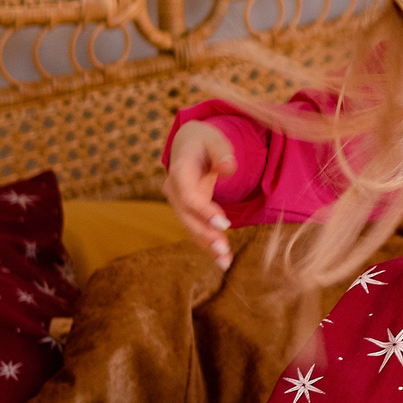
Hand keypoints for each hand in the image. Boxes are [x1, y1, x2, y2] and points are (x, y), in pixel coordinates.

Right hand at [164, 121, 238, 268]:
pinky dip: (207, 244)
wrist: (188, 144)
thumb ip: (223, 153)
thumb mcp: (216, 140)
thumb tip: (229, 168)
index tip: (224, 223)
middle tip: (224, 251)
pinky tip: (222, 260)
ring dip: (207, 245)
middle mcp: (173, 189)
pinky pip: (195, 228)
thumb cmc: (205, 141)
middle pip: (187, 217)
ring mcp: (177, 202)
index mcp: (179, 171)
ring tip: (225, 262)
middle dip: (205, 235)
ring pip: (190, 227)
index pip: (189, 196)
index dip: (204, 211)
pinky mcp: (186, 210)